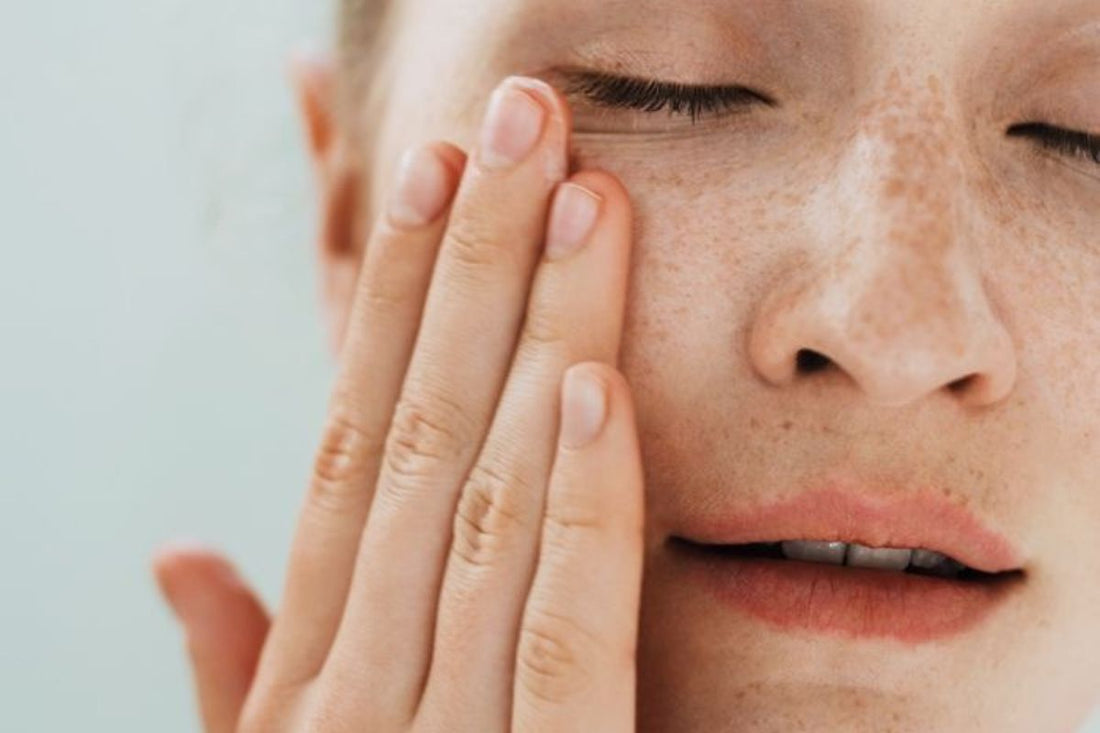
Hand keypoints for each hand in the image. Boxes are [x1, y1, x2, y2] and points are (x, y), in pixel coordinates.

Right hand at [153, 73, 643, 731]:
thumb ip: (238, 662)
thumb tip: (178, 554)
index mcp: (307, 667)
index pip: (349, 446)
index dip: (386, 300)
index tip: (435, 176)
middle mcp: (356, 684)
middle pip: (420, 438)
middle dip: (472, 267)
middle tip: (524, 124)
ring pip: (492, 504)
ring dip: (537, 335)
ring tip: (580, 200)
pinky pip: (567, 634)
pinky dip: (581, 506)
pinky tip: (594, 383)